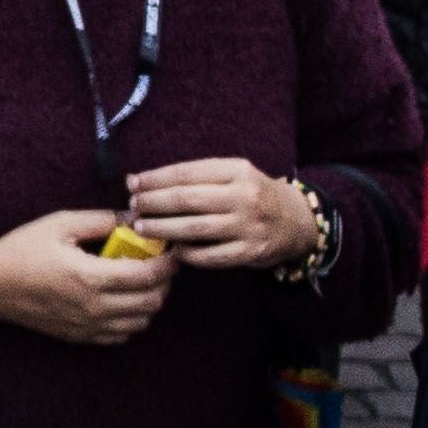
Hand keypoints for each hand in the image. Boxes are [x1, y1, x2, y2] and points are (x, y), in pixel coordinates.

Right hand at [0, 208, 173, 344]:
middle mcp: (96, 307)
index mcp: (93, 277)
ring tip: (144, 280)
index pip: (148, 275)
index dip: (169, 263)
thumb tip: (132, 217)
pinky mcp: (81, 337)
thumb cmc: (23, 249)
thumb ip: (100, 220)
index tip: (175, 249)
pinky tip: (123, 300)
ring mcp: (89, 326)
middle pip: (151, 302)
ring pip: (140, 322)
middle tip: (162, 262)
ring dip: (150, 301)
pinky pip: (121, 335)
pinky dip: (132, 319)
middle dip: (165, 282)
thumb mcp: (60, 224)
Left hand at [128, 158, 320, 270]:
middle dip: (153, 203)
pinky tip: (173, 251)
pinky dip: (189, 254)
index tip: (132, 183)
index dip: (155, 179)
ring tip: (142, 228)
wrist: (295, 220)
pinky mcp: (250, 252)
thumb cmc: (252, 193)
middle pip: (188, 200)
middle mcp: (244, 196)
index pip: (187, 173)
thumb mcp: (233, 174)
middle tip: (133, 206)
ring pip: (195, 229)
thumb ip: (198, 177)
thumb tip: (146, 181)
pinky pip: (212, 256)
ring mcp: (248, 226)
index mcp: (237, 170)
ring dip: (163, 229)